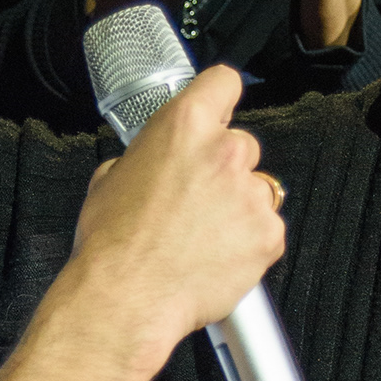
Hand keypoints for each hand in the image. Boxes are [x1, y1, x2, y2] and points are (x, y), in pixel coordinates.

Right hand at [0, 64, 281, 380]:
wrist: (126, 298)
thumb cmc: (112, 244)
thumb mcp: (111, 177)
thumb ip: (148, 155)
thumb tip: (155, 158)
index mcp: (185, 126)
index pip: (224, 82)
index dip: (219, 99)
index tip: (218, 111)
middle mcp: (226, 152)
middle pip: (242, 145)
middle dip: (224, 170)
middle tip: (196, 201)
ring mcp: (252, 194)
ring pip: (258, 191)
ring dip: (238, 208)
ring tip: (202, 238)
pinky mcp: (268, 235)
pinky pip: (267, 231)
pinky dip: (248, 244)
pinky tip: (215, 258)